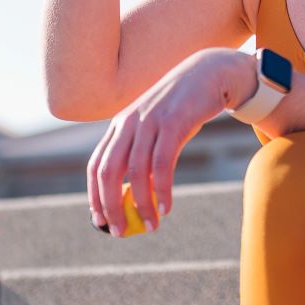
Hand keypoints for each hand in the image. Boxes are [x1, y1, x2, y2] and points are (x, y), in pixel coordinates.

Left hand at [86, 48, 250, 235]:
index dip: (95, 196)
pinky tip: (166, 207)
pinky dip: (161, 189)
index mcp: (120, 125)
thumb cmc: (183, 108)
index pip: (96, 165)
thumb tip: (135, 196)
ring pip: (136, 171)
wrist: (209, 73)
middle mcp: (129, 122)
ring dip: (141, 204)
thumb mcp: (156, 127)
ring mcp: (150, 121)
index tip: (100, 221)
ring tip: (151, 225)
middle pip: (109, 172)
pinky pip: (162, 163)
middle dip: (111, 206)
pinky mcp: (173, 122)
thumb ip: (143, 154)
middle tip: (121, 231)